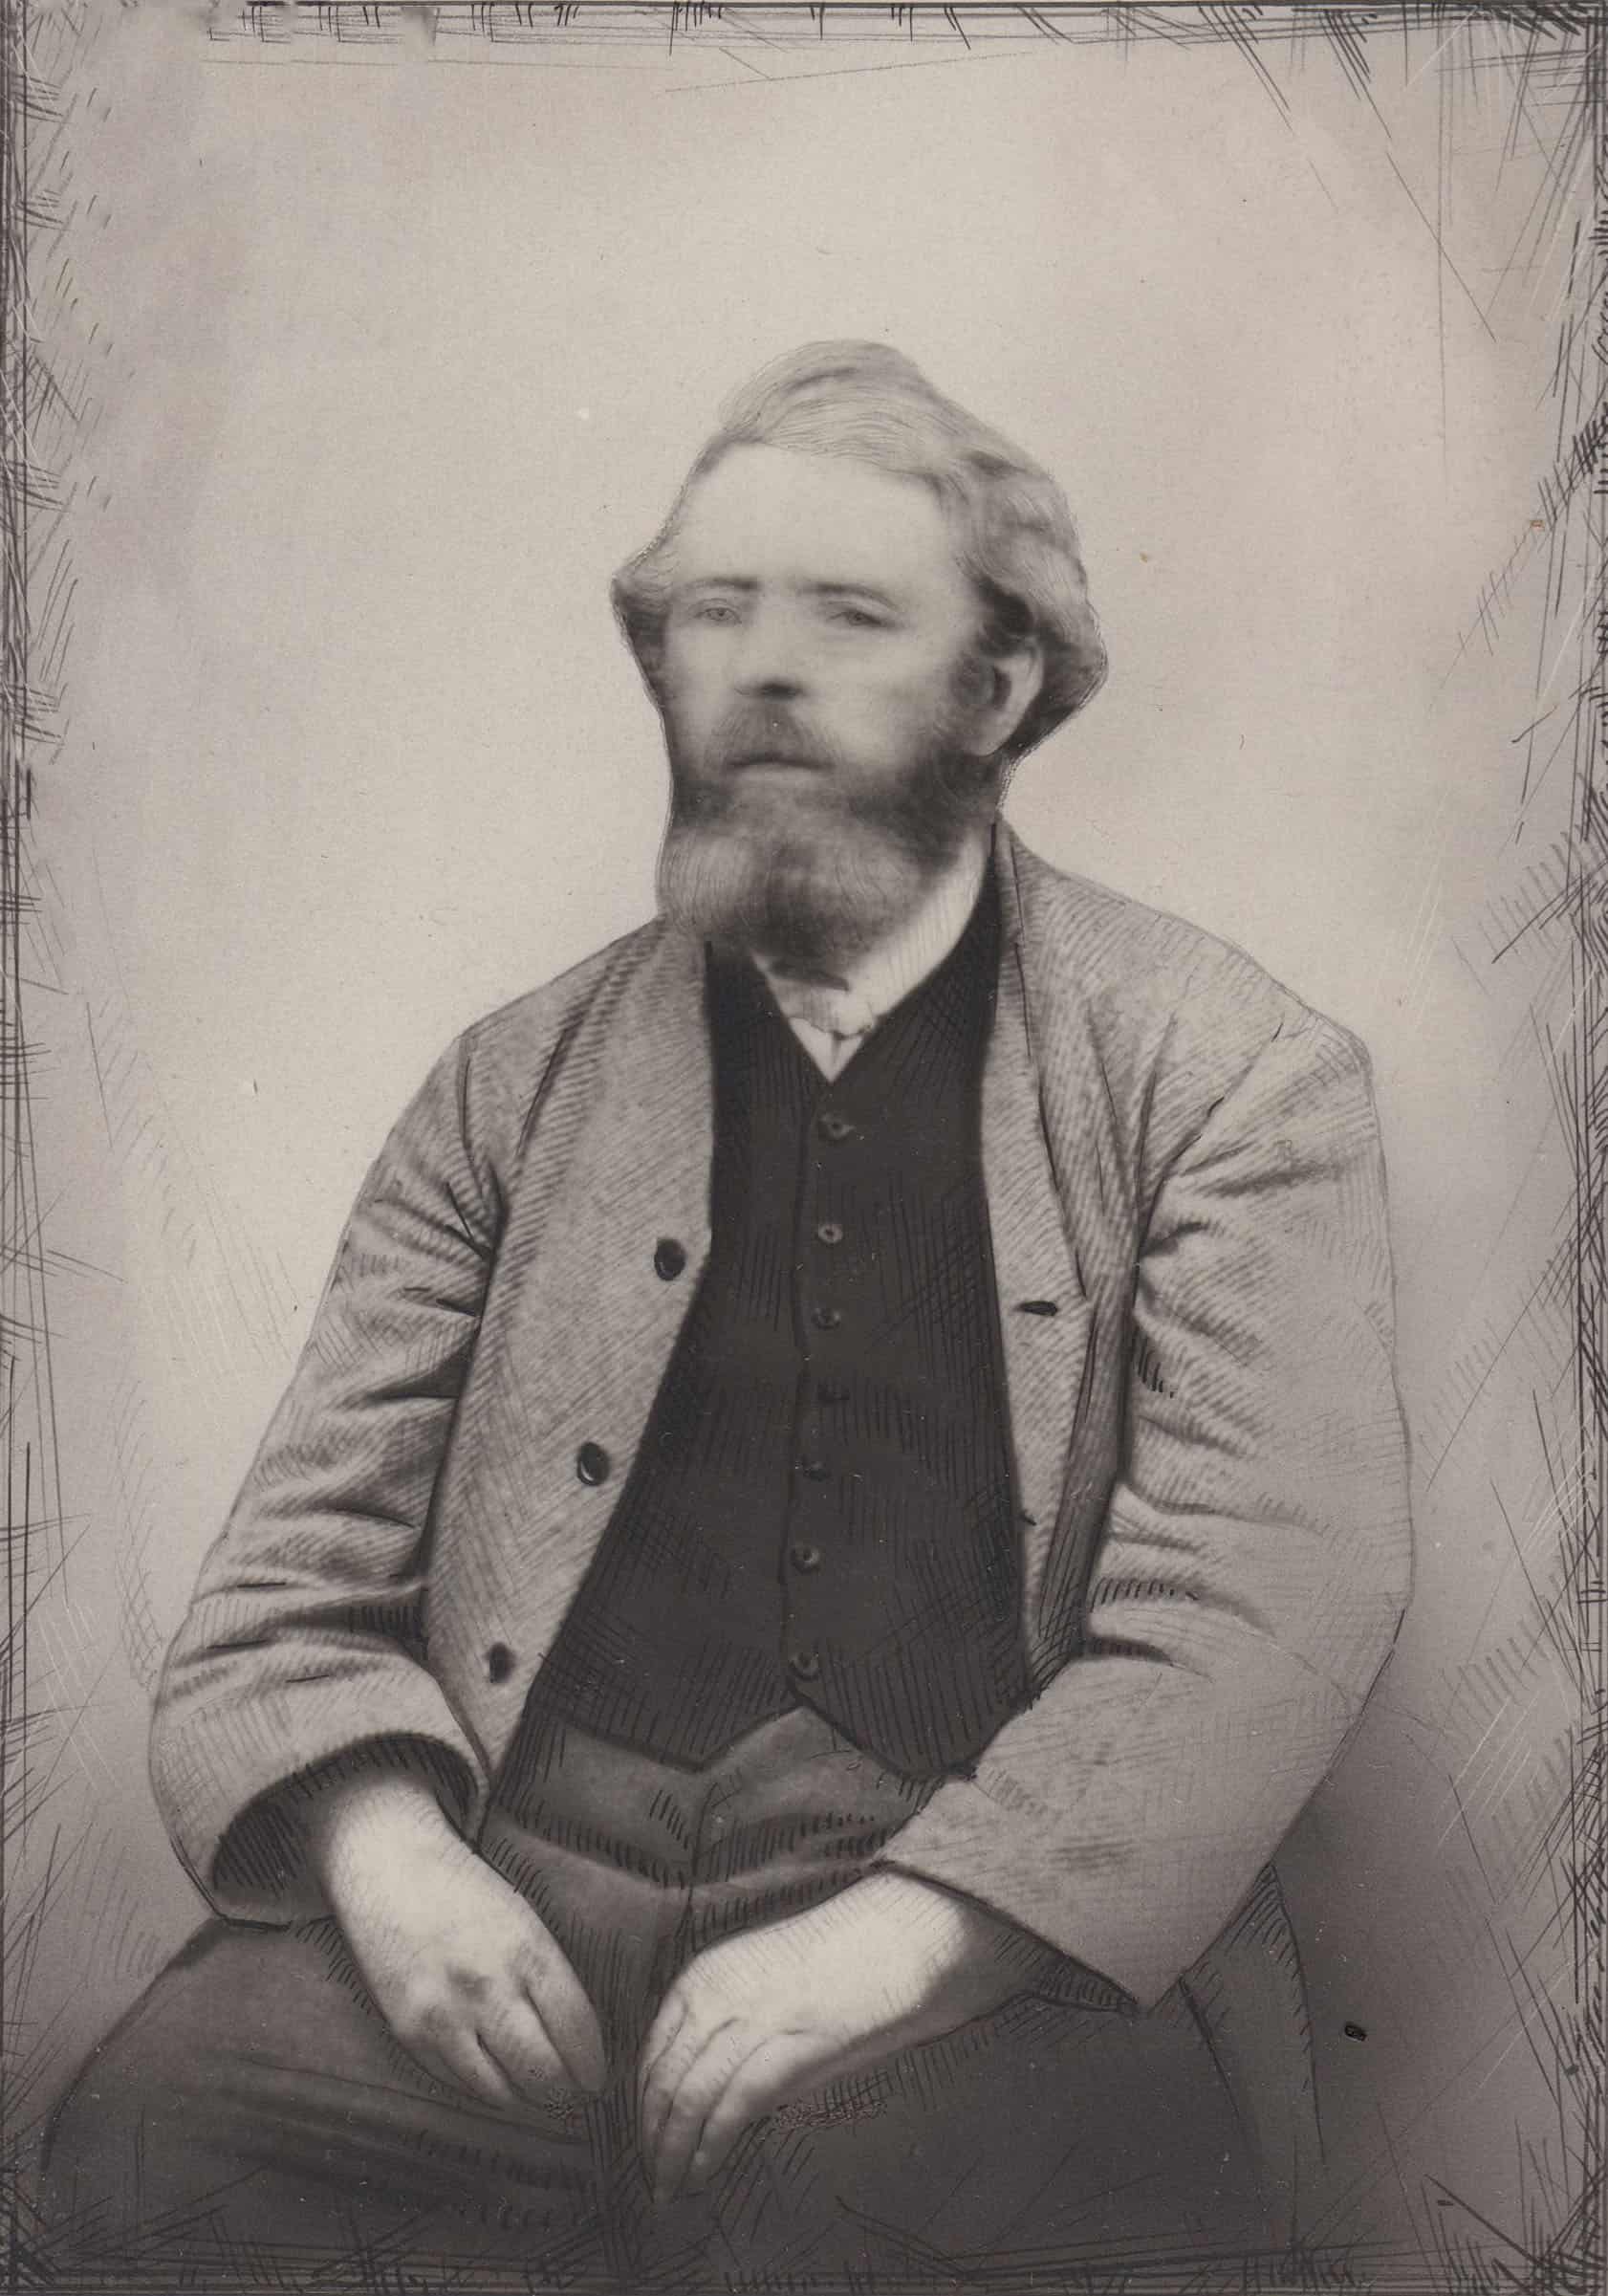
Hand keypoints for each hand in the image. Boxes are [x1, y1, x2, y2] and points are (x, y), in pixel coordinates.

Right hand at [306, 1768, 606, 2114]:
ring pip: (500, 2091)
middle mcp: (488, 1986)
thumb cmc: (464, 1890)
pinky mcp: (409, 2033)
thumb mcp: (523, 1919)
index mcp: (527, 1950)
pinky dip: (481, 2086)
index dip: (591, 2065)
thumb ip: (548, 1975)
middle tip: (569, 2094)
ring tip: (533, 2092)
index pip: (576, 2029)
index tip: (596, 2079)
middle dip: (562, 2092)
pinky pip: (457, 2082)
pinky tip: (493, 2075)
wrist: (388, 1867)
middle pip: (542, 2072)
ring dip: (522, 2097)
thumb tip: (577, 2039)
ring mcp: (445, 2014)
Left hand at [638, 1872, 1041, 2202]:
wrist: (893, 1938)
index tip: (645, 2144)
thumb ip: (725, 2030)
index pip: (652, 2055)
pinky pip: (730, 2107)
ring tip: (672, 2190)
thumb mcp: (759, 1986)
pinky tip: (703, 2173)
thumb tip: (699, 2097)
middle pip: (662, 2082)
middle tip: (652, 2181)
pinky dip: (709, 2147)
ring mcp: (750, 2019)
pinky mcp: (787, 2046)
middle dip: (652, 2140)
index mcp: (702, 1976)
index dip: (642, 2109)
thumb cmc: (832, 1967)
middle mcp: (714, 1994)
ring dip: (672, 2153)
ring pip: (686, 2099)